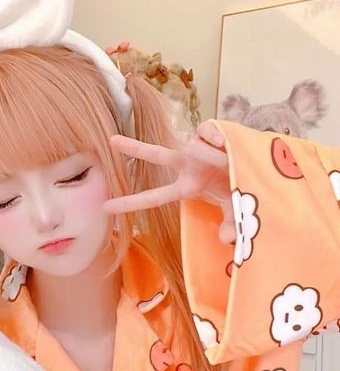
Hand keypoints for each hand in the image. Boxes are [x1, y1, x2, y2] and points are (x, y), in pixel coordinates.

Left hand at [104, 121, 235, 243]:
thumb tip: (226, 239)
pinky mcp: (212, 132)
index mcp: (187, 188)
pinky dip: (216, 137)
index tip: (105, 206)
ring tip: (228, 163)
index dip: (130, 203)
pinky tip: (226, 145)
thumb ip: (229, 227)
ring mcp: (199, 148)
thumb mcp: (235, 213)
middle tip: (110, 141)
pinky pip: (208, 131)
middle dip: (135, 148)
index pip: (153, 197)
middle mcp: (188, 166)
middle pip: (157, 156)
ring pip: (194, 146)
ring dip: (211, 157)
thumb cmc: (243, 191)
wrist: (264, 169)